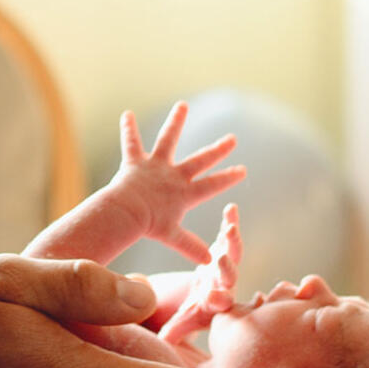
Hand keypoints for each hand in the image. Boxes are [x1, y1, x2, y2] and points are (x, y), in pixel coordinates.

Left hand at [109, 103, 245, 263]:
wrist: (127, 213)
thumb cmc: (149, 226)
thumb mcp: (172, 237)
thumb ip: (190, 246)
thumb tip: (209, 262)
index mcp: (185, 193)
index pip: (212, 185)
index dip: (228, 178)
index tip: (242, 170)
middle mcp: (174, 176)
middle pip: (200, 160)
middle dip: (217, 150)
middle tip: (232, 139)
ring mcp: (156, 166)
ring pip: (168, 139)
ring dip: (176, 122)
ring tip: (182, 105)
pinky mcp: (136, 162)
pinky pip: (131, 143)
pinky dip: (128, 129)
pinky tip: (126, 114)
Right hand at [161, 204, 244, 343]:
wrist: (204, 298)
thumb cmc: (192, 312)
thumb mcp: (180, 323)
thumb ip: (173, 332)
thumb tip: (163, 344)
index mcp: (215, 303)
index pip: (218, 304)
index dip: (218, 301)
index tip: (214, 299)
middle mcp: (224, 285)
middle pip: (228, 277)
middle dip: (226, 268)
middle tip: (221, 260)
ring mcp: (225, 266)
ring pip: (232, 254)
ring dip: (231, 242)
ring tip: (230, 228)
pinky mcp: (223, 249)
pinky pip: (228, 235)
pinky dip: (230, 222)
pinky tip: (231, 209)